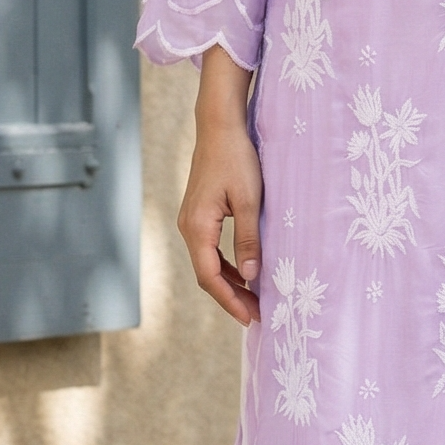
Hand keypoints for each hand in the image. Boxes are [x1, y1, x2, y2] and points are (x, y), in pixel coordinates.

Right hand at [178, 45, 263, 324]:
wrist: (219, 127)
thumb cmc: (237, 159)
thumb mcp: (249, 201)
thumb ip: (249, 240)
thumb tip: (252, 277)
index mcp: (197, 227)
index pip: (210, 276)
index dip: (229, 300)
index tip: (249, 317)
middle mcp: (188, 228)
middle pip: (206, 274)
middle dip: (230, 297)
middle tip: (256, 315)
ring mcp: (191, 221)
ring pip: (207, 263)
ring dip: (229, 283)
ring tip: (253, 300)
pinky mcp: (198, 215)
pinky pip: (209, 249)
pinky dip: (225, 266)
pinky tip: (244, 273)